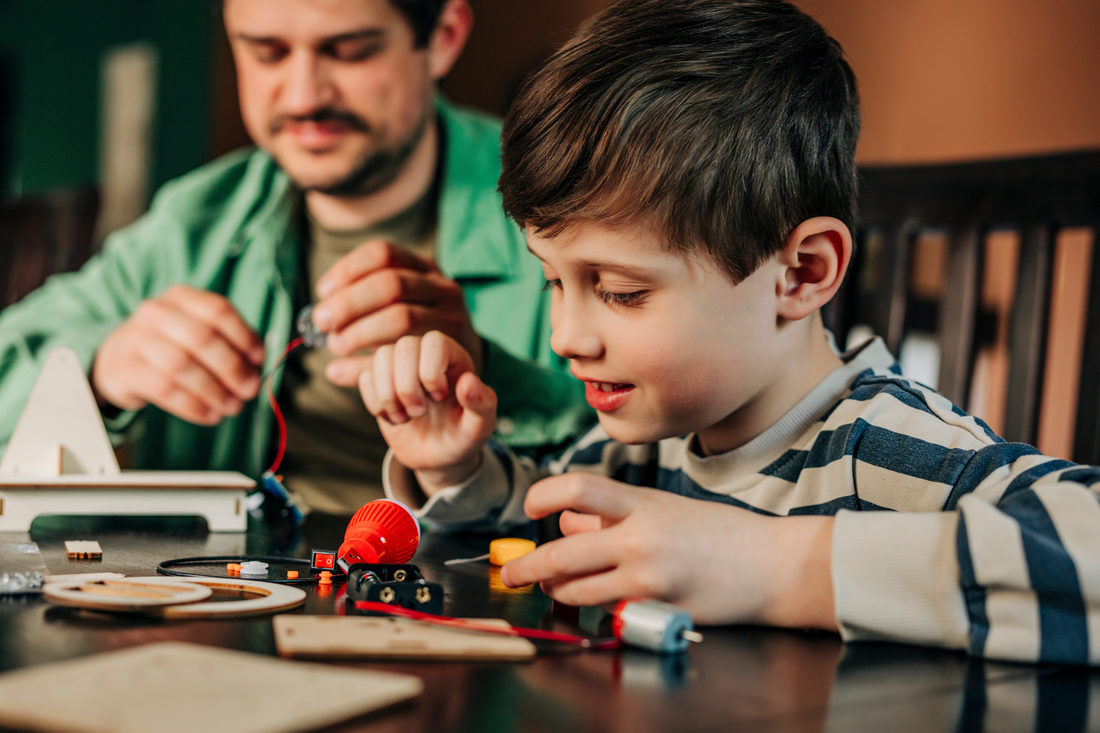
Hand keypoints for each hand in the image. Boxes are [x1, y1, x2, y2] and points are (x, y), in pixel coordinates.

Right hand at [92, 285, 263, 425]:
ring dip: (214, 391)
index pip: (218, 310)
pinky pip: (164, 390)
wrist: (117, 359)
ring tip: (231, 407)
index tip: (259, 359)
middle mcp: (156, 312)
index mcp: (181, 297)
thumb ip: (231, 343)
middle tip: (249, 389)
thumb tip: (257, 365)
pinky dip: (193, 406)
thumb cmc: (170, 345)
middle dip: (232, 367)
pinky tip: (209, 414)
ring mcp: (136, 339)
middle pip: (202, 338)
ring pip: (182, 366)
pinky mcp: (126, 369)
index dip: (244, 336)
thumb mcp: (197, 332)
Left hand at [312, 240, 482, 385]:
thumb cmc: (418, 328)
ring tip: (336, 345)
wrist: (464, 360)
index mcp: (426, 267)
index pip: (384, 254)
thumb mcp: (399, 303)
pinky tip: (341, 370)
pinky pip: (404, 355)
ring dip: (359, 332)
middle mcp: (443, 288)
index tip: (323, 291)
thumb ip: (361, 303)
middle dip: (350, 302)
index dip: (348, 269)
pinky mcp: (452, 351)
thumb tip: (314, 321)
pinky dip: (366, 364)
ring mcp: (452, 318)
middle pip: (391, 284)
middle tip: (323, 322)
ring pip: (400, 317)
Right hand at [359, 331, 496, 494]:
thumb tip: (469, 382)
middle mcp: (426, 356)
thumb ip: (482, 404)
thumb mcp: (480, 427)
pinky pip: (366, 378)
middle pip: (404, 346)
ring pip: (381, 357)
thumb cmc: (462, 437)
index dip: (431, 371)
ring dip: (389, 395)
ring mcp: (401, 367)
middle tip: (420, 413)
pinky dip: (376, 403)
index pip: (434, 342)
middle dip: (407, 386)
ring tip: (405, 417)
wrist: (438, 457)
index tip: (439, 398)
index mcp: (454, 358)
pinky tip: (393, 417)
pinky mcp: (380, 382)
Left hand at [499, 473, 837, 628]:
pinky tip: (600, 599)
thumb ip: (614, 511)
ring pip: (577, 590)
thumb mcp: (664, 506)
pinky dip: (595, 606)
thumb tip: (568, 519)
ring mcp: (649, 579)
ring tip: (552, 587)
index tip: (530, 508)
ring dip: (556, 591)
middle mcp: (641, 539)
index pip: (577, 488)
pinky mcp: (657, 611)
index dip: (543, 495)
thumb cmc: (720, 532)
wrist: (773, 566)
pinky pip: (608, 611)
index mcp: (643, 504)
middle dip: (527, 567)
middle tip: (511, 572)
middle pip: (563, 552)